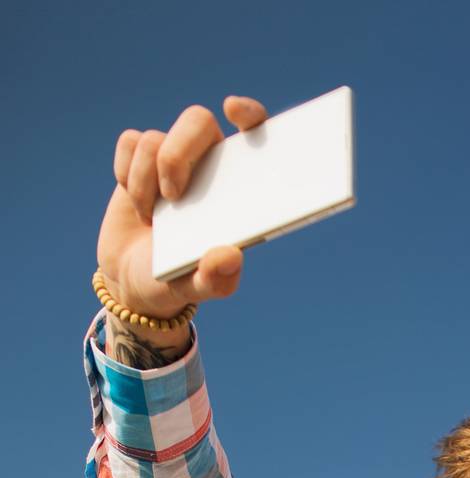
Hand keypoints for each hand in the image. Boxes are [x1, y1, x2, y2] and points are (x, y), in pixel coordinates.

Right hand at [95, 96, 268, 319]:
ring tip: (152, 219)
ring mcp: (173, 158)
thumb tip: (232, 256)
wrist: (134, 281)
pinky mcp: (139, 157)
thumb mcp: (195, 288)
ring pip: (155, 139)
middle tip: (173, 196)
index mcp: (238, 188)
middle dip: (178, 153)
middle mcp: (209, 165)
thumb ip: (215, 279)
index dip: (249, 113)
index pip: (254, 134)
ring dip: (145, 181)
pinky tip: (137, 203)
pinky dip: (127, 174)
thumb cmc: (175, 280)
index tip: (235, 110)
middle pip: (197, 121)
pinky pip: (130, 143)